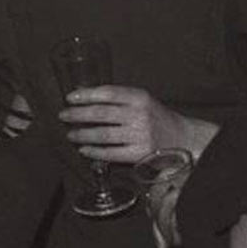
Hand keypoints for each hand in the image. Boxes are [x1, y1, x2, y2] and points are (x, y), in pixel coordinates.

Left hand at [59, 85, 215, 163]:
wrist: (183, 137)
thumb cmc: (156, 116)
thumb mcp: (141, 99)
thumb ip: (118, 98)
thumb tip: (84, 97)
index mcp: (139, 97)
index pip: (107, 93)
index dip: (86, 95)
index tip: (70, 98)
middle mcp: (139, 115)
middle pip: (101, 114)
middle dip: (77, 115)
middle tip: (63, 115)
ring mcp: (140, 135)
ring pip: (103, 135)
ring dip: (83, 135)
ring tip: (71, 134)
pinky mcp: (140, 154)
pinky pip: (111, 154)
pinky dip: (95, 152)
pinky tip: (84, 150)